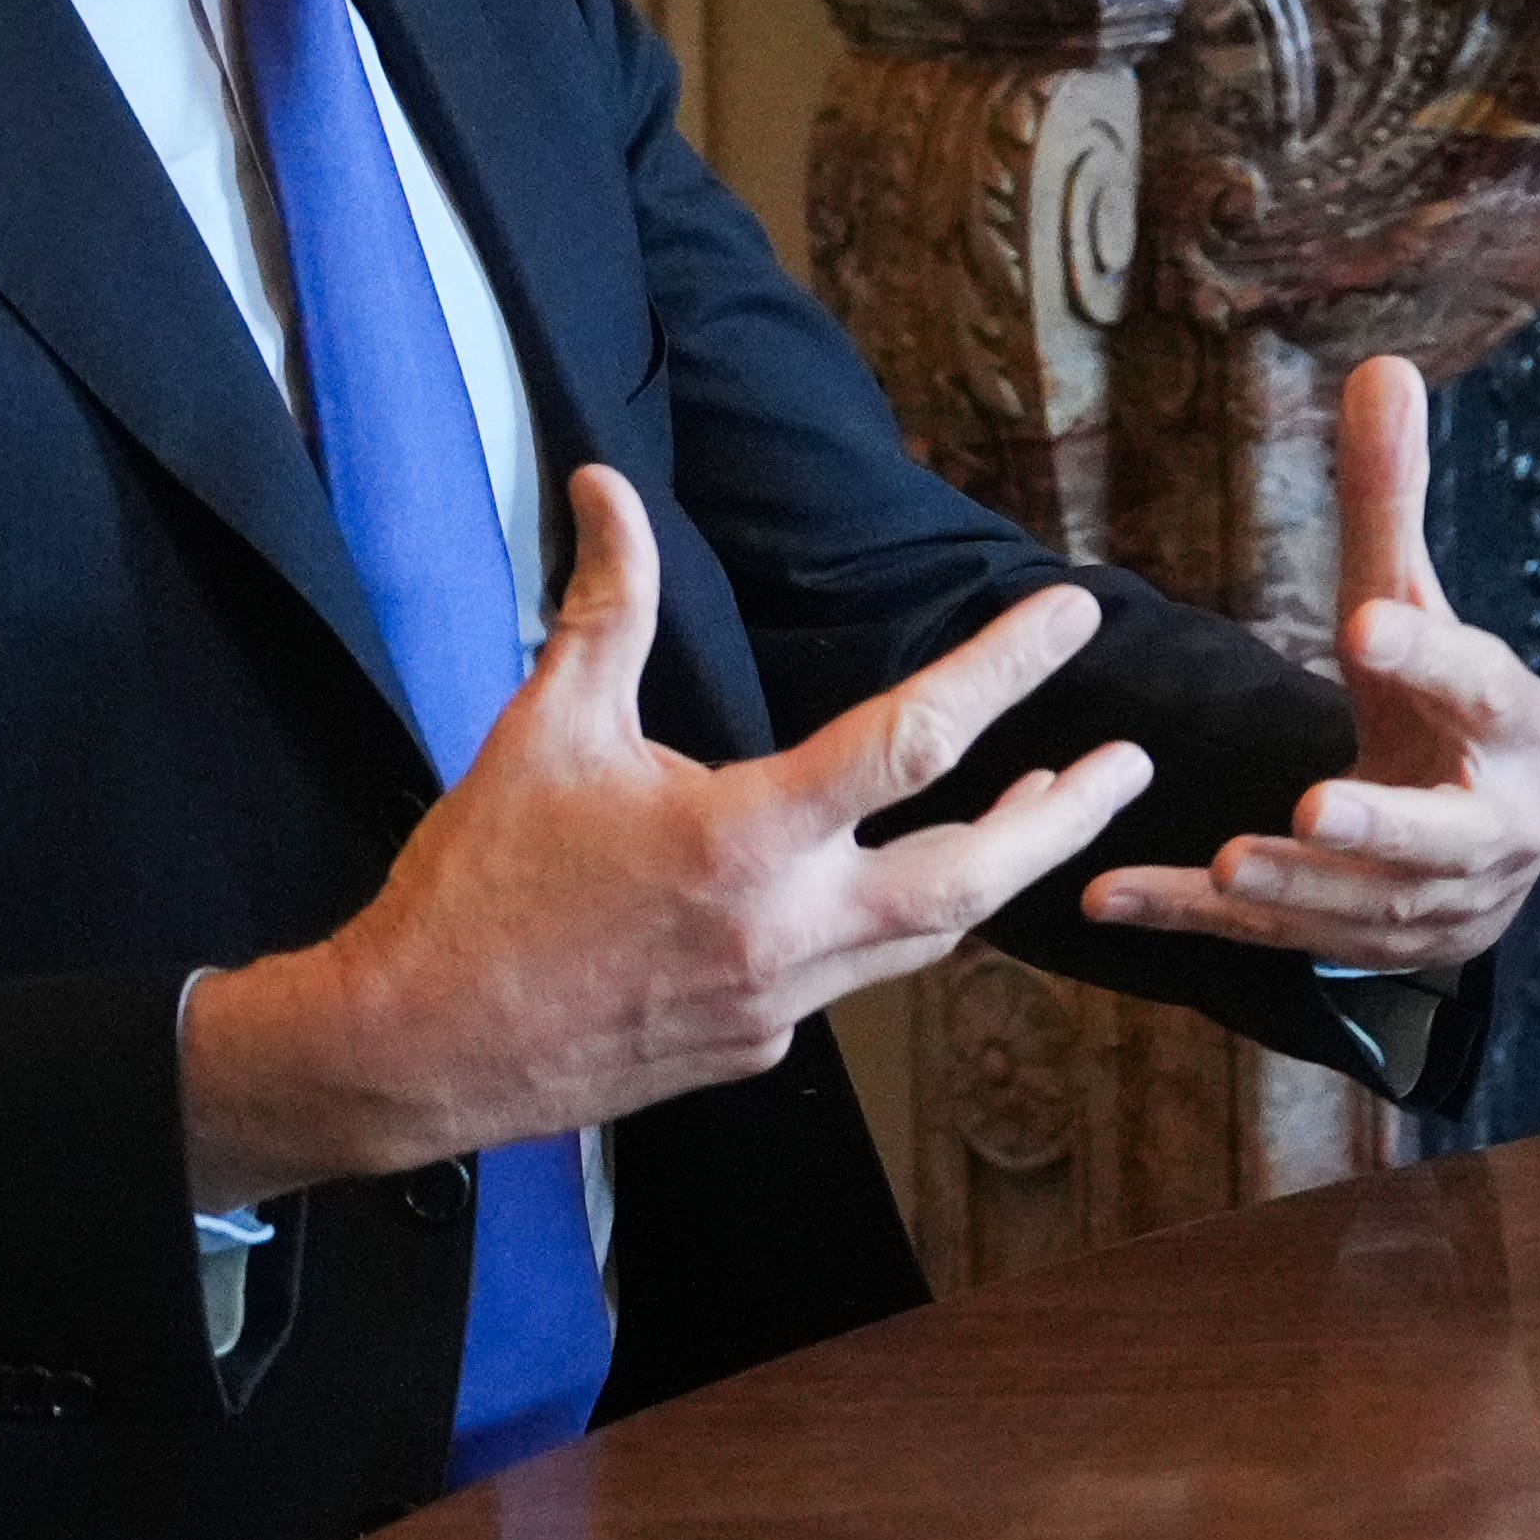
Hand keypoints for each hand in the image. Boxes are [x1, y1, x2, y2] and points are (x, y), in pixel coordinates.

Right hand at [186, 468, 1151, 1202]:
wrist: (409, 1050)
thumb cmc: (475, 884)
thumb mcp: (545, 728)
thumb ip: (607, 605)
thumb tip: (607, 486)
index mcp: (740, 837)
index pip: (915, 739)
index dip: (1004, 667)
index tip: (1071, 616)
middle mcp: (781, 929)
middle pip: (975, 877)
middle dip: (1064, 815)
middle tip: (1130, 764)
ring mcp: (777, 1004)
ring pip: (929, 938)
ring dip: (996, 869)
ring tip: (1046, 807)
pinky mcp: (756, 1053)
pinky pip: (852, 982)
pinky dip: (889, 927)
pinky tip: (901, 883)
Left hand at [1078, 350, 1539, 976]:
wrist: (1481, 849)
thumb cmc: (1442, 707)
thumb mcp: (1416, 606)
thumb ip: (1392, 504)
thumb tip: (1381, 368)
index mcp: (1515, 727)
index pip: (1483, 689)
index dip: (1431, 659)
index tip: (1364, 623)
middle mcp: (1490, 825)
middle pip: (1445, 834)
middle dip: (1384, 825)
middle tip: (1315, 806)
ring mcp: (1426, 902)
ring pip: (1362, 907)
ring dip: (1295, 889)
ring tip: (1227, 861)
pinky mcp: (1354, 947)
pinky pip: (1266, 944)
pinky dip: (1188, 924)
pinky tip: (1108, 897)